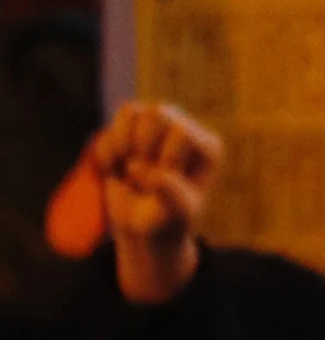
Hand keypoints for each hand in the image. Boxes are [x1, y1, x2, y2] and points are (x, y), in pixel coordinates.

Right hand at [88, 102, 219, 304]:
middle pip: (157, 112)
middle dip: (141, 146)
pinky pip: (108, 129)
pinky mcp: (128, 135)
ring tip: (126, 170)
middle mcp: (184, 131)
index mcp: (206, 147)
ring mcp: (155, 129)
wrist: (141, 228)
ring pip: (131, 111)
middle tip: (139, 173)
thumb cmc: (167, 221)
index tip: (158, 184)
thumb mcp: (177, 215)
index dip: (162, 158)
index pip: (180, 131)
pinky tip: (113, 171)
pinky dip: (105, 151)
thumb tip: (159, 176)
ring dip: (121, 145)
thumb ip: (173, 196)